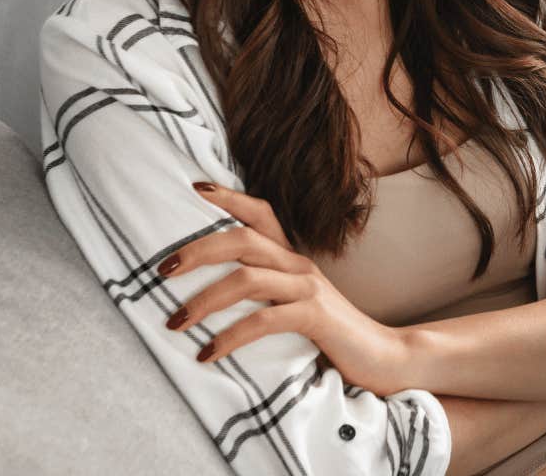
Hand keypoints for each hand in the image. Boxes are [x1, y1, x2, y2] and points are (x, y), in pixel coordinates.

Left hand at [160, 181, 414, 395]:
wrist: (384, 357)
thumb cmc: (331, 334)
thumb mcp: (294, 304)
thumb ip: (265, 292)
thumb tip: (212, 292)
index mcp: (292, 257)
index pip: (260, 213)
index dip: (228, 196)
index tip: (193, 188)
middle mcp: (298, 264)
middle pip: (242, 238)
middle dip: (196, 250)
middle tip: (160, 270)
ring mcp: (308, 288)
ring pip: (246, 278)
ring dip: (203, 301)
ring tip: (173, 322)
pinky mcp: (315, 317)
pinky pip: (264, 320)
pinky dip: (229, 337)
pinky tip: (207, 354)